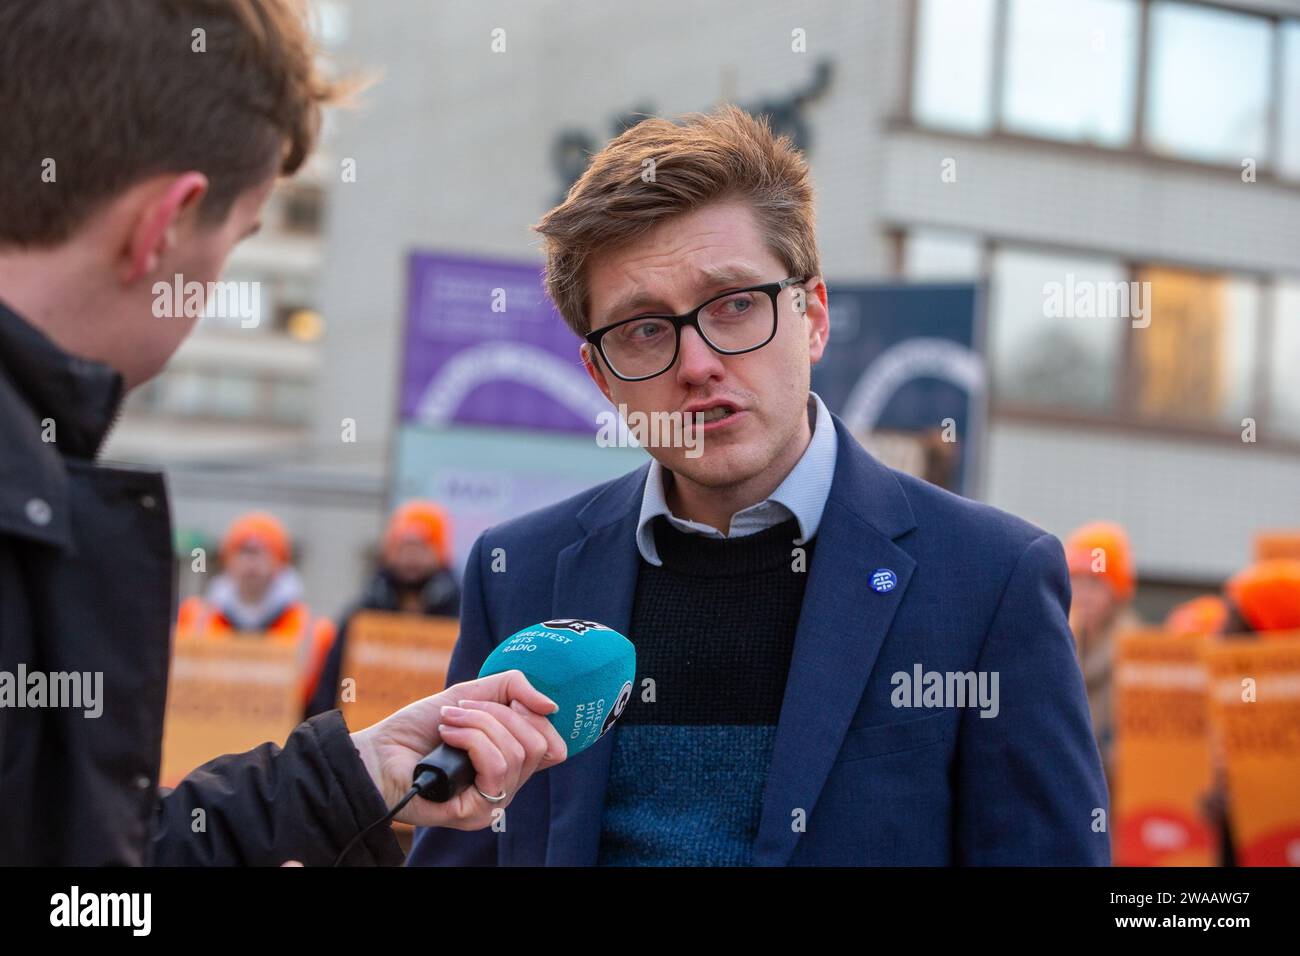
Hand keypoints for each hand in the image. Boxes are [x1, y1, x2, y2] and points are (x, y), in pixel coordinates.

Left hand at [349, 670, 567, 829]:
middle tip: (463, 710)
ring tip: (448, 722)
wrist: (378, 751)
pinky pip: (495, 768)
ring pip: (516, 754)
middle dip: (500, 714)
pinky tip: (446, 737)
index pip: (553, 746)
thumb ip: (513, 688)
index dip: (536, 716)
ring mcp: (493, 801)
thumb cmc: (420, 727)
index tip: (507, 700)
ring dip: (478, 724)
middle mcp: (508, 784)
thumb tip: (551, 706)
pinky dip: (470, 740)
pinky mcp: (475, 812)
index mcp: (512, 760)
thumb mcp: (472, 694)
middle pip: (539, 745)